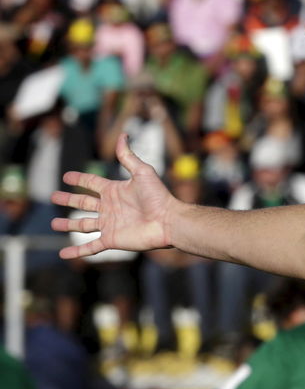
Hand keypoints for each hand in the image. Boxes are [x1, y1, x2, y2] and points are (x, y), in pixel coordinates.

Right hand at [51, 134, 175, 258]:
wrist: (167, 220)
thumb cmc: (158, 196)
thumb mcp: (142, 172)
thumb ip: (128, 156)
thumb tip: (123, 135)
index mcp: (115, 191)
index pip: (92, 183)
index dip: (79, 179)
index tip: (66, 176)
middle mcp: (110, 207)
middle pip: (84, 203)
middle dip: (69, 200)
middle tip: (53, 197)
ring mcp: (110, 224)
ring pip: (83, 224)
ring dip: (68, 224)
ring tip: (54, 223)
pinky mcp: (112, 240)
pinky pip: (90, 247)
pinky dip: (76, 251)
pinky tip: (63, 254)